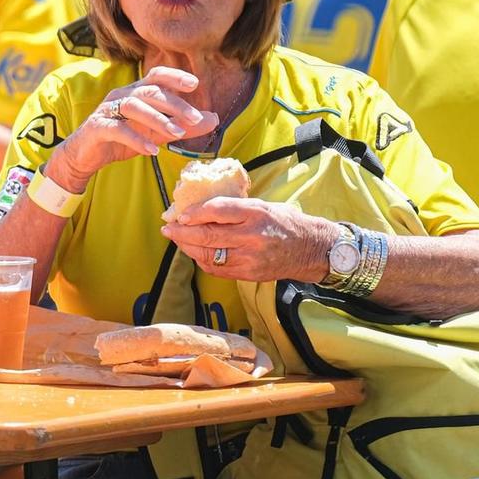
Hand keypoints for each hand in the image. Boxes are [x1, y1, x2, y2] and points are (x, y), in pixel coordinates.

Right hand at [45, 67, 217, 190]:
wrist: (85, 156)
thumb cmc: (122, 140)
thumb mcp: (156, 133)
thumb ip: (183, 126)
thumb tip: (214, 118)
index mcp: (136, 92)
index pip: (156, 76)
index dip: (174, 76)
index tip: (195, 84)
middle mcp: (122, 96)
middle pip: (150, 91)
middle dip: (175, 104)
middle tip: (195, 118)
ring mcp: (107, 110)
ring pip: (134, 106)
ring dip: (157, 119)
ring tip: (176, 135)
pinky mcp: (96, 127)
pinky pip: (117, 129)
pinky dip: (136, 139)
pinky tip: (152, 150)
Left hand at [162, 197, 342, 282]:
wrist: (309, 249)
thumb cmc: (286, 222)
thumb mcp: (264, 205)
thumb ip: (237, 207)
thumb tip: (203, 207)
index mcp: (257, 213)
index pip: (218, 210)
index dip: (195, 212)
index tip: (181, 213)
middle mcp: (252, 236)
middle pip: (209, 235)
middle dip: (183, 231)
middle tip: (168, 227)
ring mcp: (249, 258)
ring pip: (209, 254)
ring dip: (188, 247)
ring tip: (177, 239)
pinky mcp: (248, 274)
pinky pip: (217, 268)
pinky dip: (202, 260)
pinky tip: (195, 252)